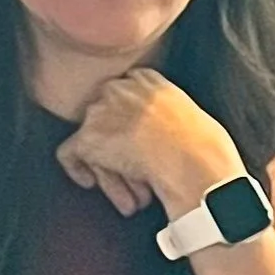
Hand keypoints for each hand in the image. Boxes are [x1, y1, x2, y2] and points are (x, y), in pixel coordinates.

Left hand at [56, 70, 243, 220]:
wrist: (193, 160)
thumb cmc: (205, 145)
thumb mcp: (193, 114)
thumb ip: (170, 112)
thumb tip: (166, 135)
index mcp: (148, 80)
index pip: (126, 95)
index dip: (131, 123)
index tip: (139, 143)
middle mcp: (120, 89)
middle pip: (107, 118)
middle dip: (120, 147)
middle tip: (135, 173)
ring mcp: (101, 112)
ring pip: (94, 139)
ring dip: (110, 168)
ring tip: (128, 194)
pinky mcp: (89, 138)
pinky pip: (69, 154)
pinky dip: (77, 169)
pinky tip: (91, 181)